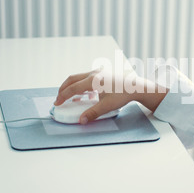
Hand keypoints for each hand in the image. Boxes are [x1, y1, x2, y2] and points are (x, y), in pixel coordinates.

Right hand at [54, 68, 168, 123]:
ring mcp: (98, 72)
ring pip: (79, 77)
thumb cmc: (123, 94)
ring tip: (68, 97)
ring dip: (72, 86)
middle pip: (72, 79)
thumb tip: (81, 120)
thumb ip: (92, 113)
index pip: (72, 88)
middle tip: (59, 98)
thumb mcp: (107, 106)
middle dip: (63, 89)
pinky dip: (80, 85)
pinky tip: (83, 94)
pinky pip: (86, 77)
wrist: (136, 86)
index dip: (63, 96)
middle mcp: (94, 73)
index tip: (57, 103)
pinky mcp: (102, 73)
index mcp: (93, 80)